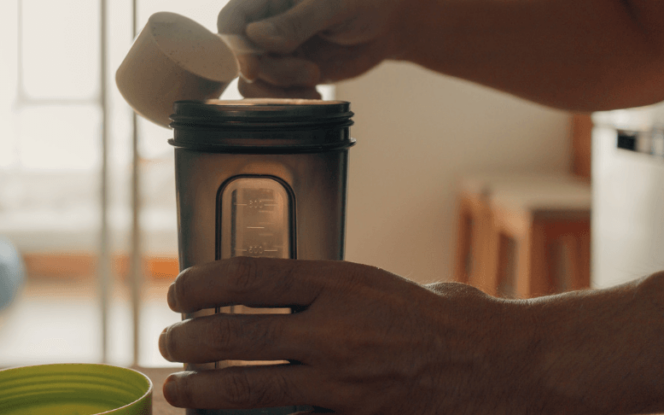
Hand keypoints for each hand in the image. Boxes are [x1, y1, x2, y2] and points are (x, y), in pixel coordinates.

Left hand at [158, 257, 525, 413]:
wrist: (495, 366)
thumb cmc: (437, 318)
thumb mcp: (377, 281)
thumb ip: (325, 286)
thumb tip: (274, 289)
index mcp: (340, 281)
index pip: (251, 275)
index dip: (203, 283)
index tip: (179, 291)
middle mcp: (335, 328)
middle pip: (239, 333)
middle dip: (191, 340)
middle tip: (167, 342)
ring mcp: (341, 381)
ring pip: (252, 388)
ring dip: (204, 389)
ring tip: (178, 389)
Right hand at [216, 0, 403, 98]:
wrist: (387, 26)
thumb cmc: (365, 1)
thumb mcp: (336, 3)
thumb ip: (297, 20)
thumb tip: (256, 37)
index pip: (231, 20)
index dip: (234, 48)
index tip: (252, 70)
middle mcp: (261, 17)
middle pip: (240, 56)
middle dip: (273, 72)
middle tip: (311, 72)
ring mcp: (270, 46)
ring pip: (251, 80)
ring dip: (280, 90)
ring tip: (314, 82)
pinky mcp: (283, 69)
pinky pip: (269, 93)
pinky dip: (288, 100)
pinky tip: (314, 94)